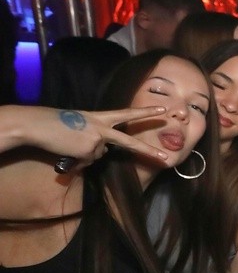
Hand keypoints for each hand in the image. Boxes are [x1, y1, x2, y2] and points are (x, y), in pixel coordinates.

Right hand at [20, 105, 169, 167]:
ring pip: (99, 155)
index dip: (145, 112)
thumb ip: (96, 134)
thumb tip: (103, 151)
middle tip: (165, 158)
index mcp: (100, 116)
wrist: (37, 124)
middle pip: (128, 142)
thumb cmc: (55, 122)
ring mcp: (96, 141)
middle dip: (147, 151)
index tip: (164, 111)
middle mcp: (102, 128)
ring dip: (85, 153)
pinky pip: (87, 162)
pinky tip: (67, 150)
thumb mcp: (81, 124)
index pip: (127, 114)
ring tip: (69, 143)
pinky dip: (78, 160)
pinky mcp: (88, 152)